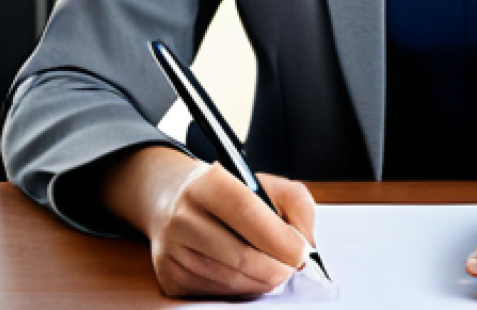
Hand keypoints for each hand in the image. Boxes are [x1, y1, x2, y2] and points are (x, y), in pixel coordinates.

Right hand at [100, 146, 315, 297]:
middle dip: (275, 269)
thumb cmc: (230, 194)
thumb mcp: (265, 183)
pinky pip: (216, 294)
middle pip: (238, 255)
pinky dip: (240, 290)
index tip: (302, 253)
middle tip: (292, 268)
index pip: (244, 209)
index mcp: (208, 182)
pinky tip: (245, 273)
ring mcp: (172, 250)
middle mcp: (183, 215)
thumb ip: (296, 206)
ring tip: (272, 269)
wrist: (173, 201)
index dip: (277, 237)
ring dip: (261, 282)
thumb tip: (307, 245)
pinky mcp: (169, 278)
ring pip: (229, 281)